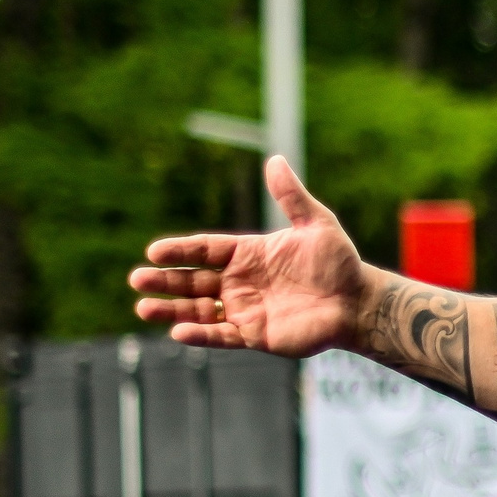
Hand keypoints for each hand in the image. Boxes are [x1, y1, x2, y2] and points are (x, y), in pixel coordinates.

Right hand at [128, 156, 369, 356]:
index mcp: (247, 254)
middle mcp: (239, 281)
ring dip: (171, 310)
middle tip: (137, 279)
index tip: (155, 251)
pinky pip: (222, 335)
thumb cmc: (339, 262)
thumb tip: (275, 160)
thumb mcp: (316, 224)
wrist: (359, 301)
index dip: (181, 251)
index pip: (205, 250)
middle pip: (192, 280)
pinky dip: (201, 334)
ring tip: (144, 309)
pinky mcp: (255, 334)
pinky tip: (180, 331)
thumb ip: (292, 196)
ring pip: (198, 310)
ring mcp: (244, 309)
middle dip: (164, 281)